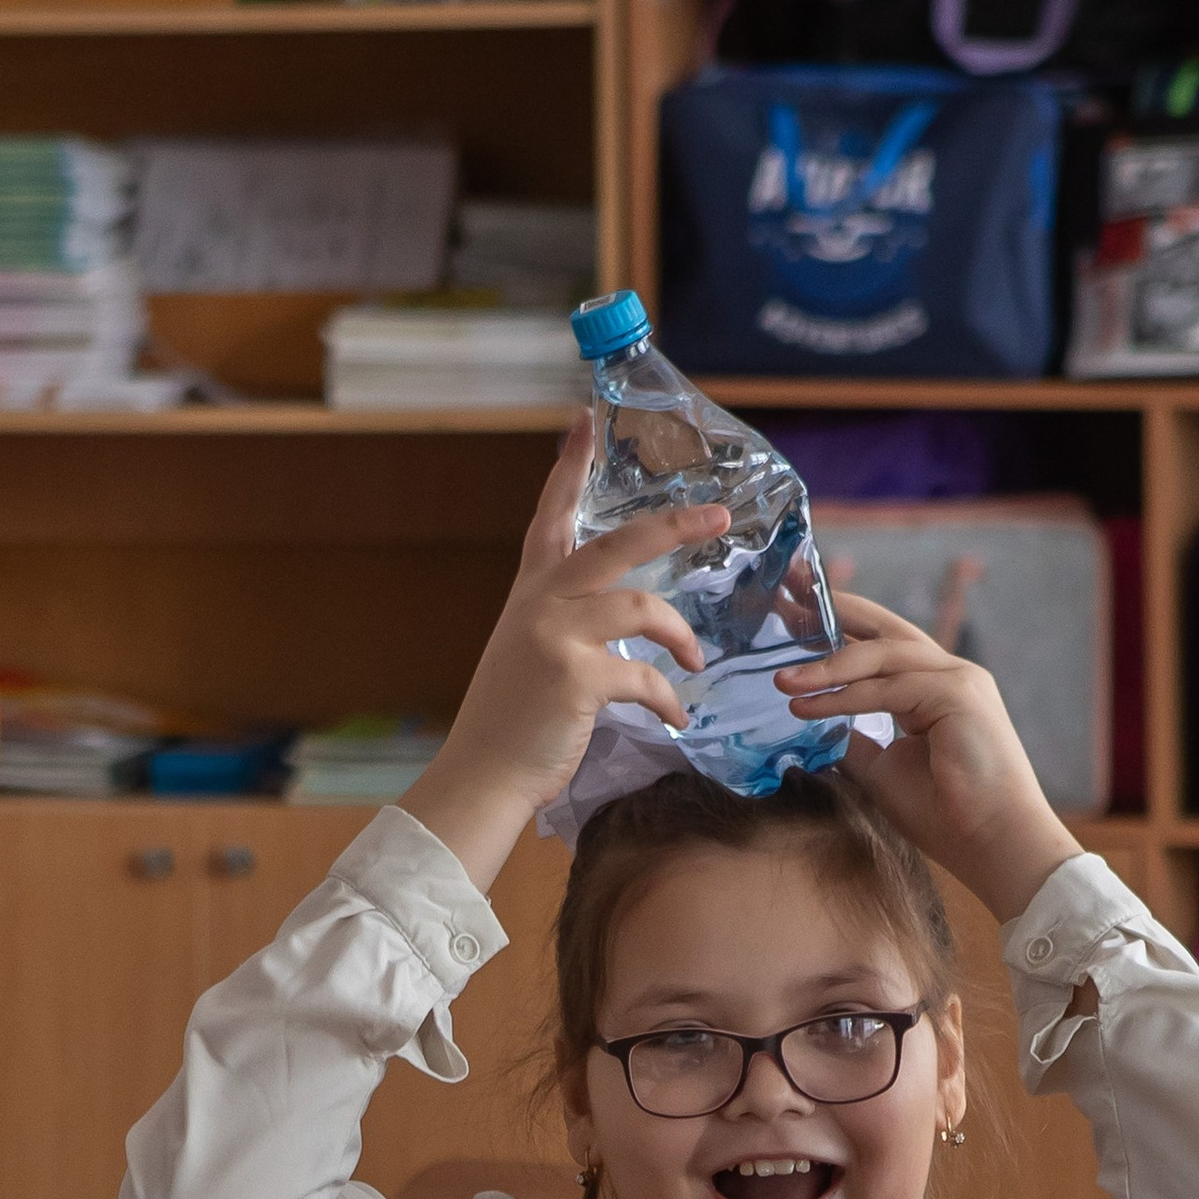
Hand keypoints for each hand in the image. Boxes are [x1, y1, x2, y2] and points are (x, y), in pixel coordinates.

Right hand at [406, 424, 727, 892]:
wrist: (481, 776)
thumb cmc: (509, 725)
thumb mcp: (528, 656)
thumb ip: (564, 625)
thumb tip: (616, 619)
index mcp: (531, 593)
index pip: (552, 515)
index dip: (570, 468)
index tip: (586, 422)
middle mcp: (542, 603)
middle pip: (618, 542)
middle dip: (674, 524)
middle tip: (717, 515)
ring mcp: (558, 636)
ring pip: (642, 607)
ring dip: (680, 636)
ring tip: (696, 660)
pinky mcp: (576, 677)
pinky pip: (645, 678)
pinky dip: (668, 700)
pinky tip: (677, 718)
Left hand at [774, 595, 1079, 923]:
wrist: (993, 843)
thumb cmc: (946, 815)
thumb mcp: (882, 770)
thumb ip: (853, 742)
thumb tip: (810, 728)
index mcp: (933, 688)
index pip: (881, 647)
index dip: (840, 628)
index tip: (794, 616)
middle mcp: (948, 674)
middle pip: (884, 630)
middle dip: (836, 611)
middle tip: (786, 594)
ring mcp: (958, 680)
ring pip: (884, 656)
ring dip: (829, 664)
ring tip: (782, 678)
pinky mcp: (959, 695)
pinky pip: (890, 689)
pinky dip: (845, 696)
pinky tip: (805, 705)